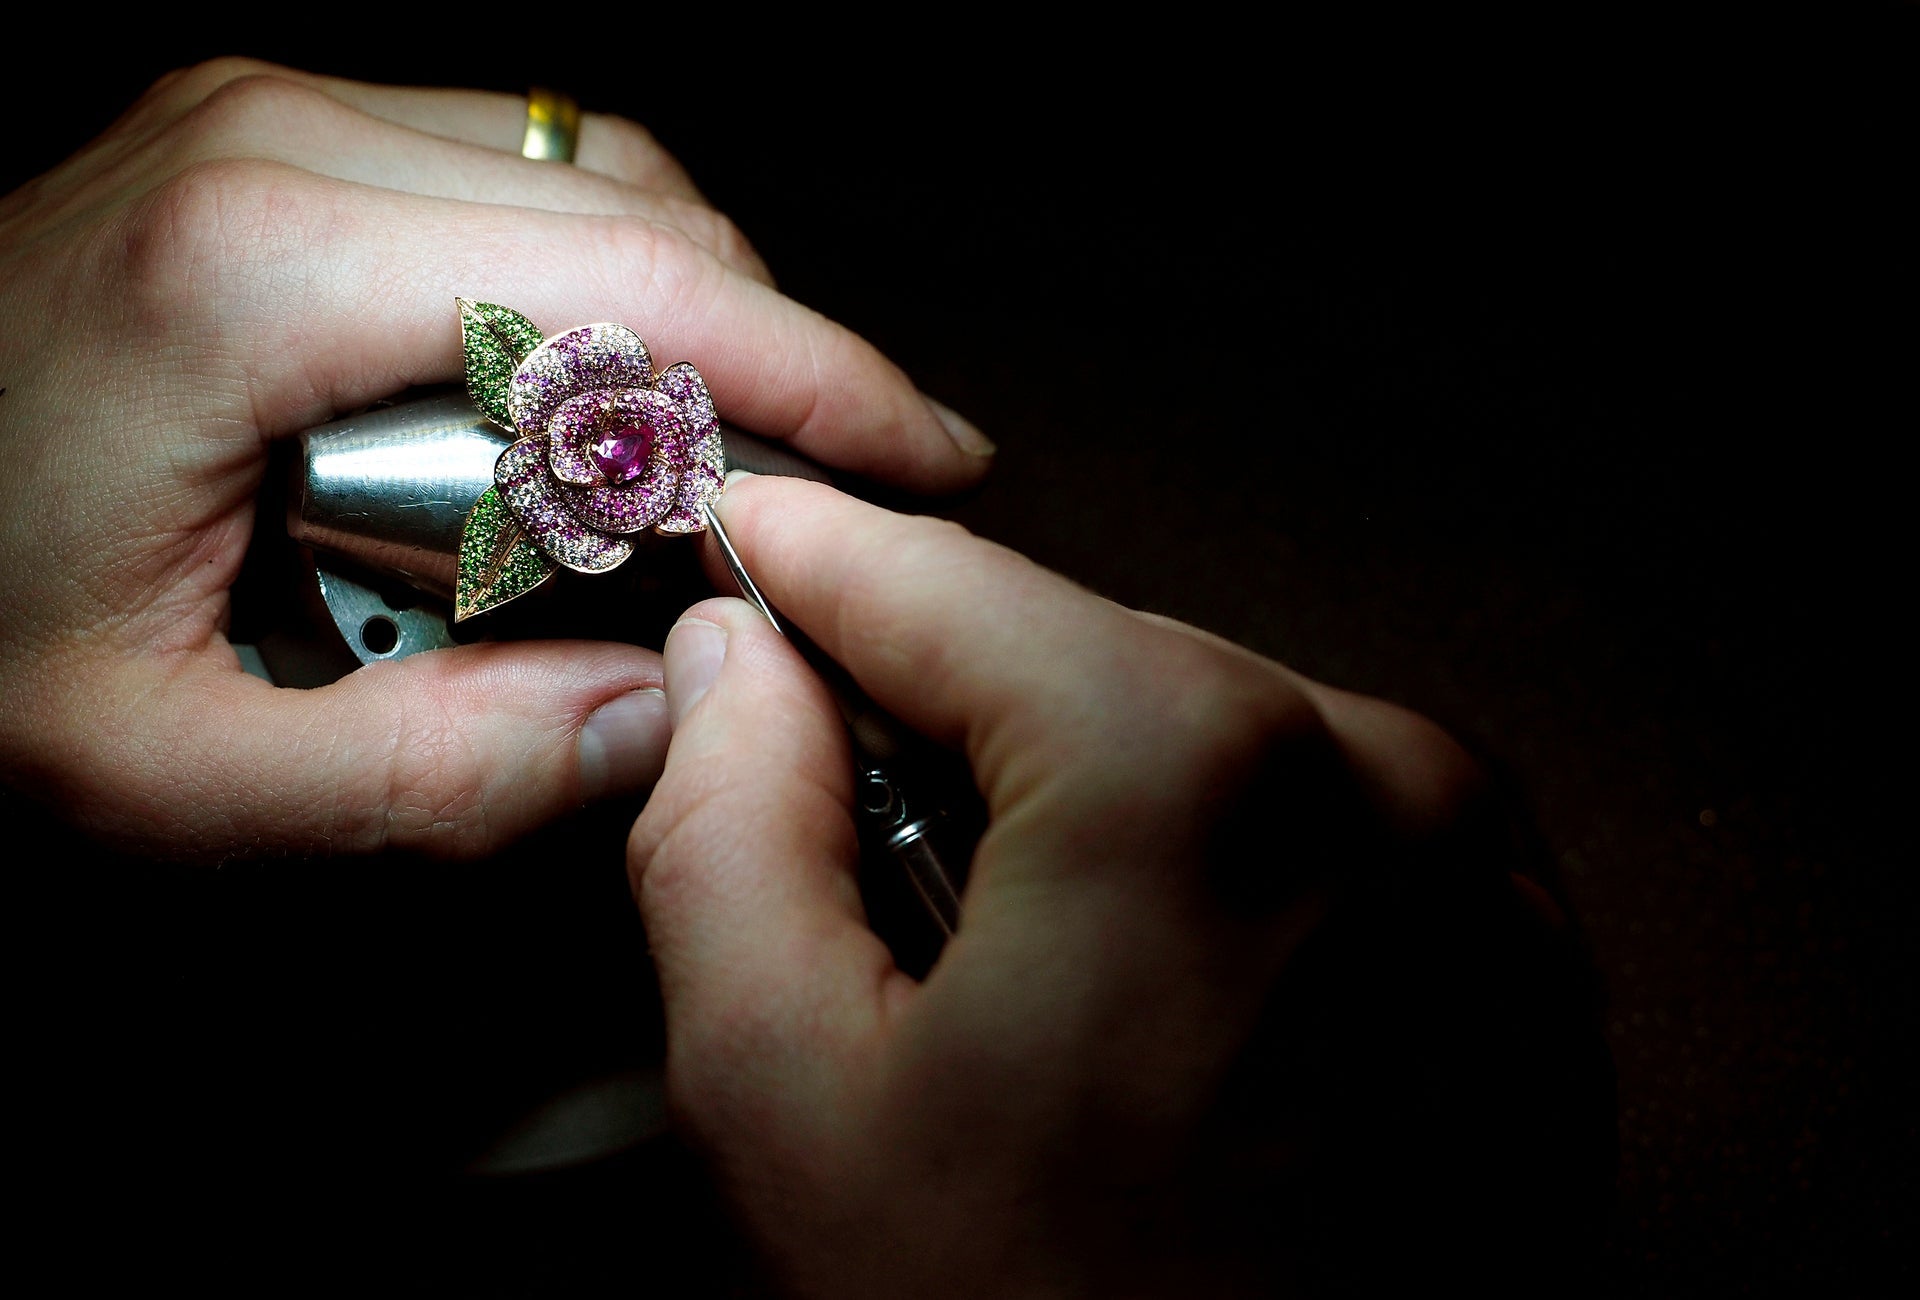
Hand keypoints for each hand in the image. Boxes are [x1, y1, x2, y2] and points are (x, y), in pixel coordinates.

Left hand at [0, 59, 991, 861]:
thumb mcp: (147, 773)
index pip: (641, 288)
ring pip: (588, 168)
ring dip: (692, 308)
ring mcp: (260, 110)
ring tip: (731, 453)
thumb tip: (659, 719)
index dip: (825, 379)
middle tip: (837, 498)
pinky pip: (504, 165)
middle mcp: (276, 135)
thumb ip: (424, 774)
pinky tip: (603, 381)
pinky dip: (598, 269)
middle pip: (641, 211)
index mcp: (258, 268)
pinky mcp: (254, 131)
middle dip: (780, 355)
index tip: (934, 460)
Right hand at [630, 474, 1613, 1295]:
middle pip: (1078, 649)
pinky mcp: (1518, 947)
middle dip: (953, 713)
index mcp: (1190, 778)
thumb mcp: (794, 1105)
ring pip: (1199, 727)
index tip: (749, 539)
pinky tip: (1165, 1016)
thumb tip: (738, 669)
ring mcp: (1476, 866)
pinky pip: (1315, 819)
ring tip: (1034, 990)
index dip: (809, 555)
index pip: (939, 576)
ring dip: (1089, 799)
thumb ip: (726, 830)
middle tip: (872, 857)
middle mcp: (1377, 780)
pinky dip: (1214, 861)